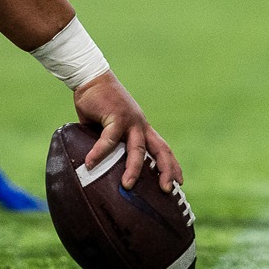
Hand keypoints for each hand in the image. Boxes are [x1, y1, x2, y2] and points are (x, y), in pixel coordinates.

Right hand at [72, 72, 181, 192]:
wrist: (92, 79)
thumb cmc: (98, 105)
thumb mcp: (107, 128)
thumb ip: (108, 146)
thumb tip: (98, 167)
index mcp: (142, 128)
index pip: (162, 148)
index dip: (171, 165)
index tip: (178, 182)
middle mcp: (141, 125)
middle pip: (160, 150)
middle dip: (165, 170)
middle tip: (166, 189)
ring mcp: (130, 120)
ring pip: (138, 149)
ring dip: (133, 168)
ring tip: (127, 185)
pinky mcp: (116, 116)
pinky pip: (108, 139)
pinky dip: (99, 152)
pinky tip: (90, 163)